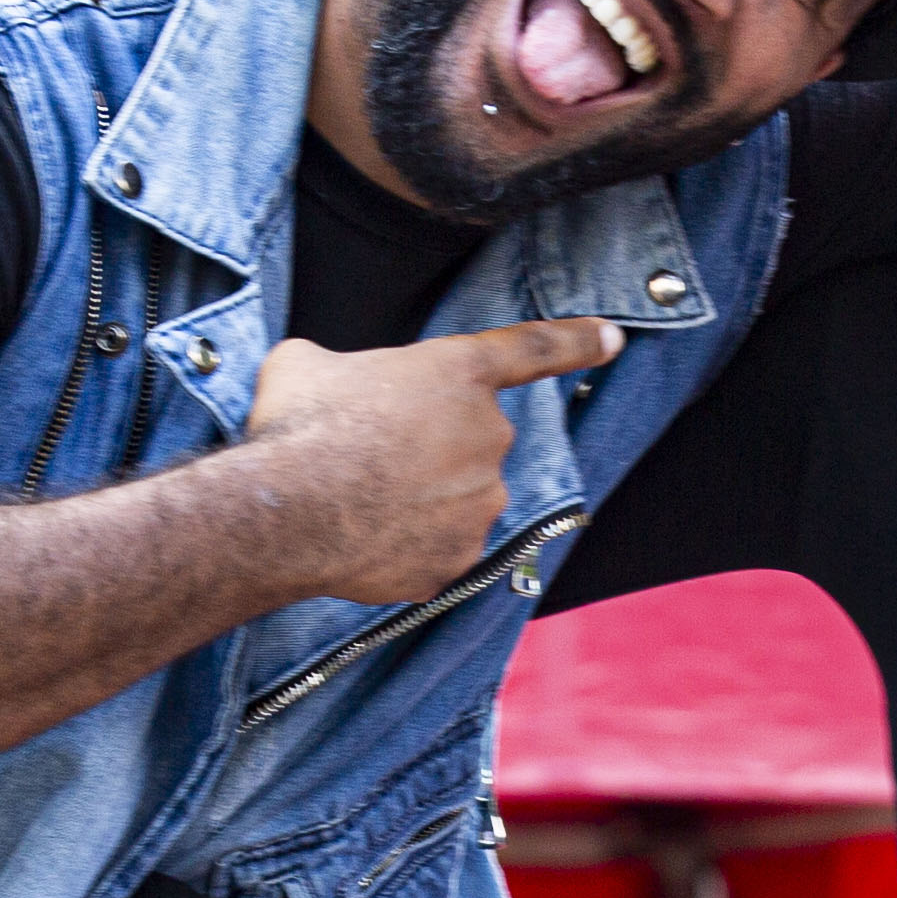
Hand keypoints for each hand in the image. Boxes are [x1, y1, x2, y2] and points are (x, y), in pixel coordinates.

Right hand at [237, 321, 622, 603]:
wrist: (285, 514)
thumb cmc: (297, 427)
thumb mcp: (305, 364)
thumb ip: (340, 366)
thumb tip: (322, 378)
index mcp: (459, 373)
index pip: (533, 348)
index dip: (577, 341)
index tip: (612, 338)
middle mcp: (487, 436)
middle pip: (470, 438)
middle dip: (428, 444)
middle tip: (366, 453)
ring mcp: (480, 503)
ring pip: (457, 497)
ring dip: (417, 497)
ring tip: (355, 498)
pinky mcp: (458, 559)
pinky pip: (435, 548)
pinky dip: (405, 545)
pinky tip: (361, 537)